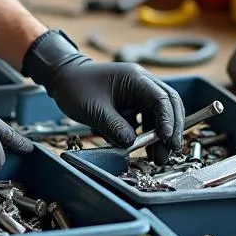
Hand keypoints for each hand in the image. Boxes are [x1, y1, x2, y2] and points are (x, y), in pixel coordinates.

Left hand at [23, 30, 184, 161]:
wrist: (63, 77)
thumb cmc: (76, 87)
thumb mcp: (94, 110)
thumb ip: (114, 127)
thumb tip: (132, 144)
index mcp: (135, 79)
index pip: (162, 99)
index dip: (168, 121)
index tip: (167, 140)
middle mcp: (142, 84)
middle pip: (169, 106)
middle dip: (172, 130)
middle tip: (168, 153)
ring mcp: (138, 93)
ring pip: (160, 115)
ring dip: (161, 136)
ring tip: (157, 158)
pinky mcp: (133, 103)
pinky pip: (148, 119)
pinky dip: (149, 134)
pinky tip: (146, 150)